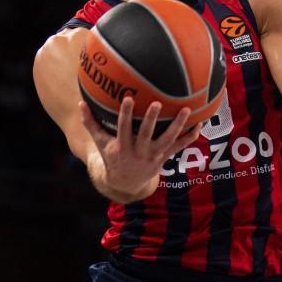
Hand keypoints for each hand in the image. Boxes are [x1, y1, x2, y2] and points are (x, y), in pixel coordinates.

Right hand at [79, 97, 201, 199]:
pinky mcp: (165, 157)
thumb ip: (90, 123)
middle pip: (146, 134)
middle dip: (151, 119)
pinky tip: (200, 123)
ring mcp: (154, 155)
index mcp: (122, 146)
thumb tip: (80, 102)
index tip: (127, 98)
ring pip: (168, 140)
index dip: (125, 114)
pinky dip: (190, 136)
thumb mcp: (100, 142)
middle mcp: (139, 151)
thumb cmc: (112, 156)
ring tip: (187, 110)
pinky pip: (180, 146)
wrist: (126, 182)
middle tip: (158, 103)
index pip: (123, 128)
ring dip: (178, 125)